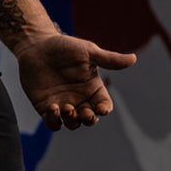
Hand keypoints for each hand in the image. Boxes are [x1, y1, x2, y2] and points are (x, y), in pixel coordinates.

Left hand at [14, 33, 135, 130]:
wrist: (36, 46)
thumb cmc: (63, 47)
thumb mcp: (88, 52)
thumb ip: (109, 59)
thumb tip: (133, 59)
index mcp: (93, 87)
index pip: (104, 105)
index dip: (104, 109)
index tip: (100, 108)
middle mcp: (79, 98)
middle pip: (90, 119)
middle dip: (89, 119)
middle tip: (83, 112)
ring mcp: (63, 104)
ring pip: (73, 124)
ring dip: (72, 121)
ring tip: (66, 108)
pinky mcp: (46, 107)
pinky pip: (53, 123)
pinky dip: (54, 121)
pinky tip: (53, 108)